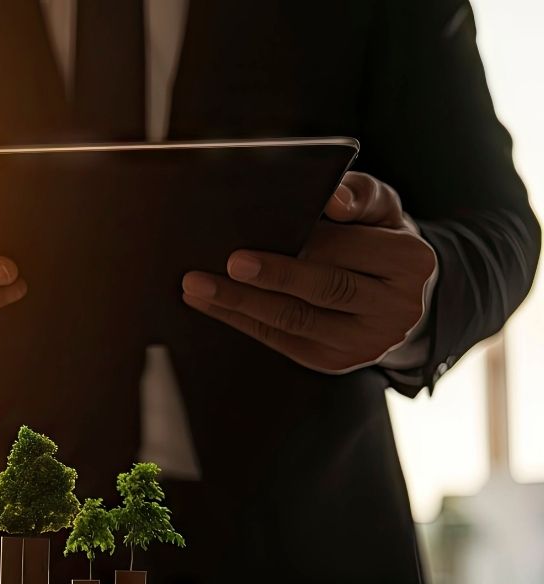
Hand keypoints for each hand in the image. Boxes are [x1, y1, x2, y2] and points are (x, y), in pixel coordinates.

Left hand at [181, 172, 436, 373]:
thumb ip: (361, 194)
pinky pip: (279, 339)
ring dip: (240, 302)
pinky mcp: (334, 362)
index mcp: (411, 262)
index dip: (309, 239)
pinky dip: (238, 319)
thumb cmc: (378, 240)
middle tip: (231, 261)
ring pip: (296, 320)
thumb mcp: (381, 210)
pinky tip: (205, 301)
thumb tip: (334, 199)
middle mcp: (395, 309)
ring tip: (197, 283)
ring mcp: (365, 343)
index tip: (265, 228)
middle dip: (275, 275)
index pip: (350, 248)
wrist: (399, 297)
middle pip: (326, 288)